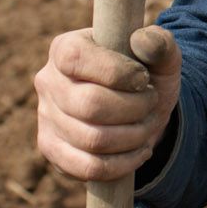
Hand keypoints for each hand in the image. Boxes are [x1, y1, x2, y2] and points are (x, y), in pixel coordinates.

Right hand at [35, 25, 179, 181]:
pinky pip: (87, 168)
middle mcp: (48, 81)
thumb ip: (160, 43)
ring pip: (92, 139)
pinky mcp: (52, 149)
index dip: (117, 72)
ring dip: (134, 136)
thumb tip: (143, 40)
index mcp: (66, 47)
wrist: (139, 109)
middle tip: (151, 103)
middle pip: (90, 104)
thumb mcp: (161, 57)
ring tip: (147, 125)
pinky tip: (139, 151)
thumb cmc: (146, 76)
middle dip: (134, 108)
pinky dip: (122, 164)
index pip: (77, 59)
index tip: (143, 78)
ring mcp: (46, 117)